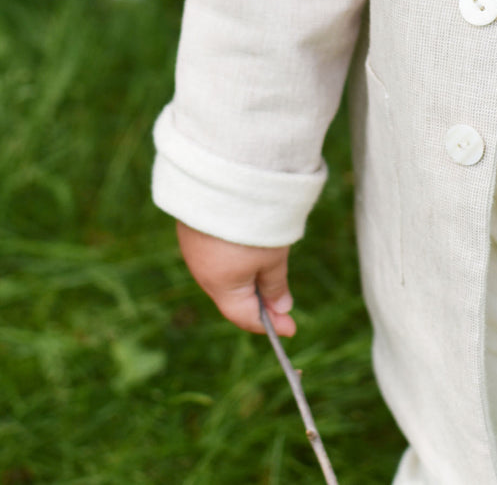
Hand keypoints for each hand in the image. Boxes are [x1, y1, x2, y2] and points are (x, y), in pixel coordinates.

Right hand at [176, 220, 296, 335]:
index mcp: (220, 285)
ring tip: (272, 269)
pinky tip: (251, 247)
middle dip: (259, 301)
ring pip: (225, 274)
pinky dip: (236, 258)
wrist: (224, 178)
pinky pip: (218, 254)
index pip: (243, 315)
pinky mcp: (195, 228)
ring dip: (248, 277)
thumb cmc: (254, 224)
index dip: (269, 324)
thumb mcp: (274, 258)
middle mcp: (202, 271)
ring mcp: (196, 248)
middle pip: (233, 296)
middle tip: (285, 302)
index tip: (292, 327)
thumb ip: (276, 286)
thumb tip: (281, 309)